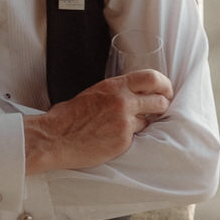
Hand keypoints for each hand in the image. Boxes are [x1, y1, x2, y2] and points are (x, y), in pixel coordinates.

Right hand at [24, 70, 172, 173]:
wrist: (54, 138)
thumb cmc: (68, 117)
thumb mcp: (94, 94)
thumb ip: (116, 93)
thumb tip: (134, 95)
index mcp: (114, 86)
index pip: (152, 78)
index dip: (164, 85)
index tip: (165, 91)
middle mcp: (122, 101)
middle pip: (160, 100)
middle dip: (162, 106)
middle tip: (159, 110)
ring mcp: (124, 122)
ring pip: (148, 122)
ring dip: (141, 124)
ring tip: (122, 127)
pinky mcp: (122, 141)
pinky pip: (135, 138)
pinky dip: (127, 138)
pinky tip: (112, 139)